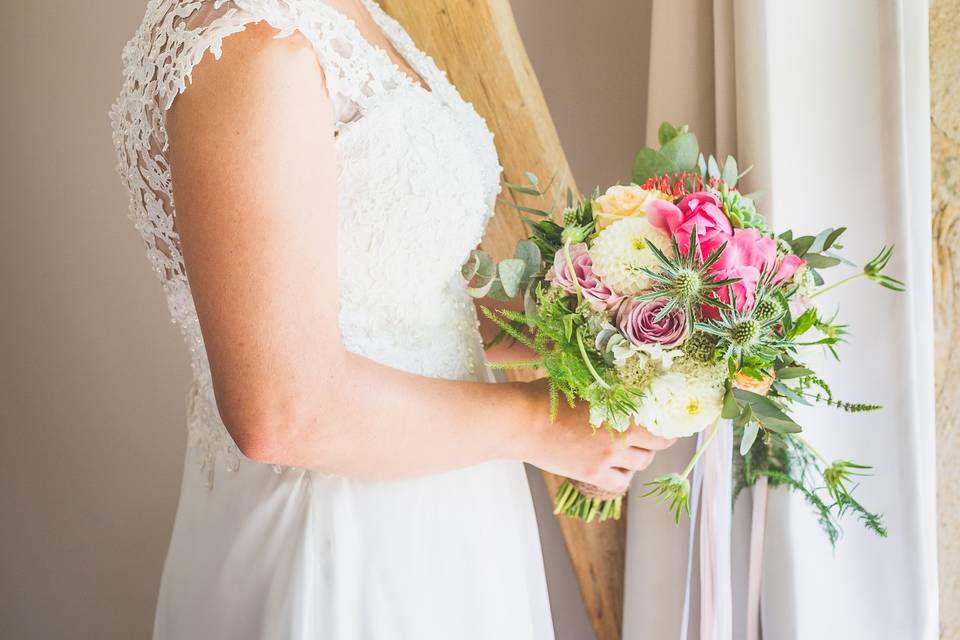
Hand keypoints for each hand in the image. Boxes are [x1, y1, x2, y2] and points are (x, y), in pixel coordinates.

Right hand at [518, 380, 675, 493]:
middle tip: (653, 436)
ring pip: (640, 464)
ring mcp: (607, 459)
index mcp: (623, 412)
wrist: (522, 421)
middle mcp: (621, 438)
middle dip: (657, 441)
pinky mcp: (592, 474)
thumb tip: (627, 383)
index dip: (671, 426)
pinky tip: (616, 468)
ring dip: (639, 457)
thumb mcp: (585, 382)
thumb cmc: (548, 395)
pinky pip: (621, 483)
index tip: (671, 424)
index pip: (663, 424)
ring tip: (630, 449)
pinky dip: (623, 477)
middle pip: (656, 446)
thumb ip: (609, 388)